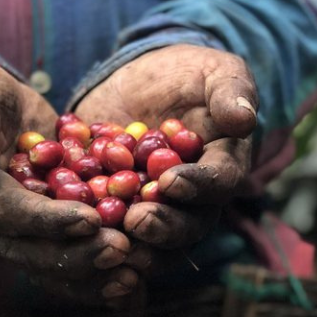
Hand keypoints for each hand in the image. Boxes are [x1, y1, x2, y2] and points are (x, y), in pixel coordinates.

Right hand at [0, 57, 137, 300]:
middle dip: (77, 254)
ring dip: (90, 272)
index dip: (46, 220)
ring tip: (132, 276)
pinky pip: (62, 254)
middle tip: (122, 250)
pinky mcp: (36, 223)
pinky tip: (130, 280)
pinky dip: (94, 271)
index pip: (4, 211)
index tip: (90, 220)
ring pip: (48, 262)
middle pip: (29, 250)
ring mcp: (11, 226)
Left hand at [74, 45, 257, 271]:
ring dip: (130, 245)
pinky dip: (91, 235)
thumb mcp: (214, 72)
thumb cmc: (189, 75)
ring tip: (105, 238)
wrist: (140, 82)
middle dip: (162, 228)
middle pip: (186, 227)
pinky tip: (71, 234)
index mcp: (222, 167)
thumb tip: (244, 119)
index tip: (170, 181)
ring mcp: (154, 210)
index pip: (219, 184)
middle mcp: (192, 201)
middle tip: (135, 220)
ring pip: (150, 242)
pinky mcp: (116, 209)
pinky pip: (108, 230)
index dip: (198, 186)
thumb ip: (231, 92)